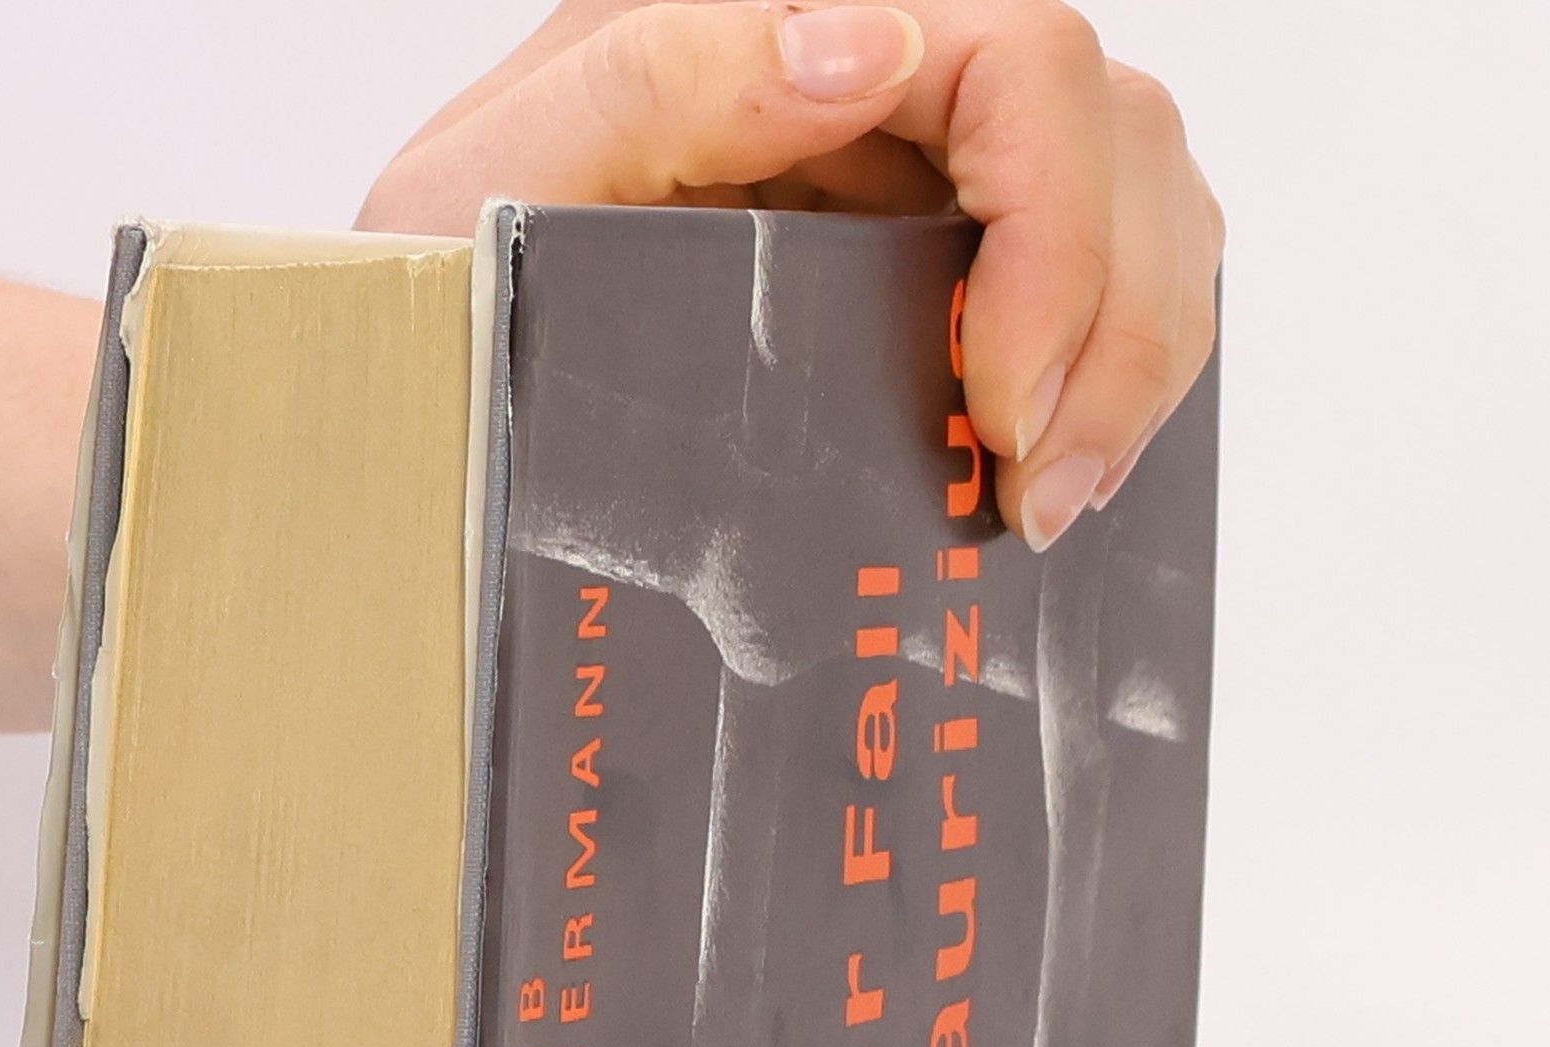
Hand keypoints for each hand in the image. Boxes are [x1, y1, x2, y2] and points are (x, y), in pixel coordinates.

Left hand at [359, 0, 1221, 550]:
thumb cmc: (437, 274)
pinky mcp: (916, 265)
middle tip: (1041, 490)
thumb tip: (864, 42)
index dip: (1057, 229)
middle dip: (1117, 321)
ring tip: (1048, 496)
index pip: (1020, 55)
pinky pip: (1081, 283)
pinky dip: (1099, 371)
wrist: (418, 374)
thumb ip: (669, 77)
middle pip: (1109, 130)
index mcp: (775, 24)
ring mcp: (903, 173)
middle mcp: (865, 77)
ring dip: (1131, 352)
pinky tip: (1040, 461)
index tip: (1002, 402)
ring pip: (1131, 199)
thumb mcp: (502, 180)